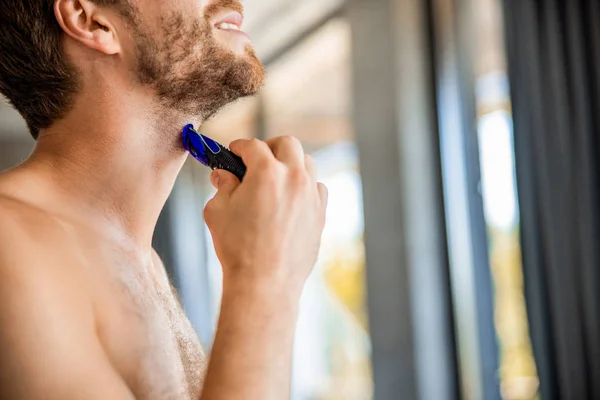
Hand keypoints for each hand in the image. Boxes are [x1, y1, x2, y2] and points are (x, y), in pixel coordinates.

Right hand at [204, 137, 327, 299]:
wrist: (264, 283)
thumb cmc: (238, 248)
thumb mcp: (217, 210)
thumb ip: (222, 185)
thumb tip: (224, 175)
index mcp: (267, 172)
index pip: (252, 145)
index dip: (239, 147)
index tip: (233, 153)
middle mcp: (294, 178)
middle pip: (287, 143)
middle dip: (269, 146)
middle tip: (256, 159)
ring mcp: (311, 195)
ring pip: (307, 163)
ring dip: (290, 164)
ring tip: (274, 178)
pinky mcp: (320, 214)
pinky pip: (317, 188)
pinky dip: (305, 186)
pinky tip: (290, 199)